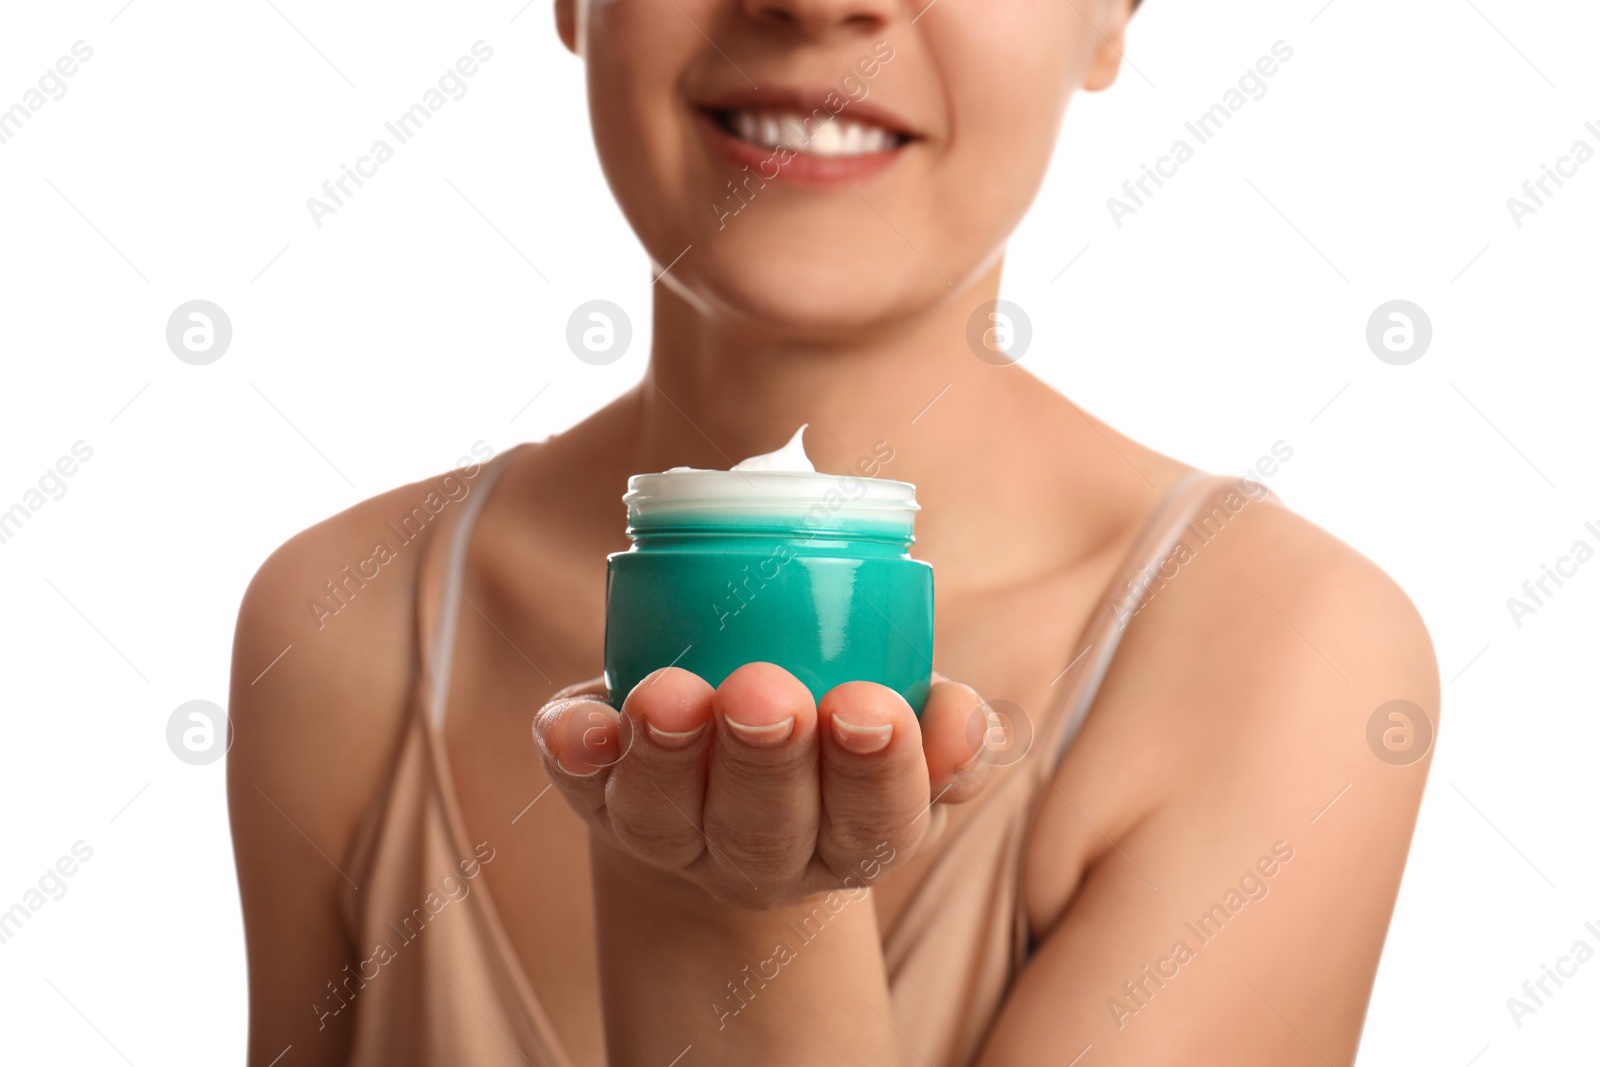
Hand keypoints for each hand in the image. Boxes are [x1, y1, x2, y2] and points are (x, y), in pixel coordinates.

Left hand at [532, 663, 998, 908]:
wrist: (729, 761)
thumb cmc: (836, 722)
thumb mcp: (908, 725)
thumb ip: (945, 722)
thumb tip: (969, 717)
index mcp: (848, 837)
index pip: (873, 825)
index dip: (876, 775)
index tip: (870, 709)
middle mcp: (756, 854)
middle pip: (764, 833)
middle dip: (768, 763)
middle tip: (770, 693)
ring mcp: (669, 831)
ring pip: (663, 818)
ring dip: (667, 756)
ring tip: (673, 693)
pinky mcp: (595, 793)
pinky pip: (577, 784)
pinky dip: (573, 751)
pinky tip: (577, 724)